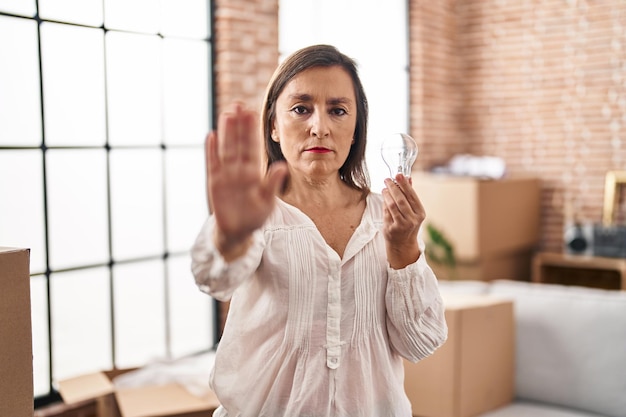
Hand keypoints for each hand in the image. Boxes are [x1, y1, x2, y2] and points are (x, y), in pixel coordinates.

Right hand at [205, 103, 287, 258]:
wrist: (237, 233)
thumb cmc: (255, 217)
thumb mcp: (268, 203)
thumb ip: (273, 184)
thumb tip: (282, 167)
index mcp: (255, 173)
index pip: (253, 147)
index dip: (252, 131)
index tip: (253, 112)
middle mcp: (240, 170)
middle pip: (239, 143)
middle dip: (239, 125)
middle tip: (238, 104)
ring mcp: (226, 175)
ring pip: (226, 149)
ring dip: (226, 132)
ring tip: (226, 114)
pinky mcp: (214, 183)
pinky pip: (212, 164)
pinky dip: (211, 151)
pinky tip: (211, 135)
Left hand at [381, 174, 424, 268]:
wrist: (402, 243)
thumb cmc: (407, 223)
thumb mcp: (413, 210)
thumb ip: (410, 195)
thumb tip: (408, 178)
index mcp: (420, 213)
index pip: (412, 195)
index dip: (404, 184)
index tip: (398, 174)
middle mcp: (413, 219)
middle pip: (401, 199)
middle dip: (393, 187)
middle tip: (387, 180)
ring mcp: (402, 225)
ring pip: (392, 205)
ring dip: (387, 195)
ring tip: (384, 188)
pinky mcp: (392, 229)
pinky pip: (386, 213)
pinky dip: (384, 204)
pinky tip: (384, 199)